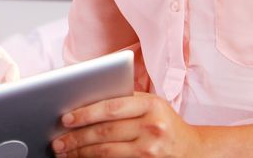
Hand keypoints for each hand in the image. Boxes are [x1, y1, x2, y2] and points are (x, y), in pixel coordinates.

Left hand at [52, 92, 204, 156]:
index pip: (111, 108)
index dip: (85, 113)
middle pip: (105, 133)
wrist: (195, 150)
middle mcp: (153, 128)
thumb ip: (122, 101)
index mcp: (151, 106)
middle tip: (57, 141)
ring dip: (81, 153)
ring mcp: (152, 151)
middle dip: (76, 138)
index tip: (65, 119)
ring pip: (107, 153)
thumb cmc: (164, 122)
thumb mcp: (150, 105)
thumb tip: (81, 104)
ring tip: (64, 152)